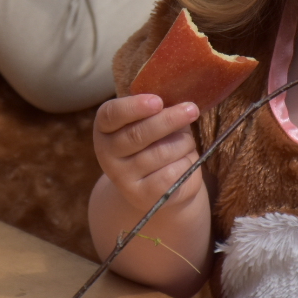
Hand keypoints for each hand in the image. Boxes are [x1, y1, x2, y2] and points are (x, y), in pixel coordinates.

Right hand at [93, 94, 201, 212]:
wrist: (157, 184)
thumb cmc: (157, 141)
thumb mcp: (153, 120)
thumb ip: (160, 110)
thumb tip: (181, 102)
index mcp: (105, 127)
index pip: (111, 114)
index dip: (134, 107)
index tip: (158, 101)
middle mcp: (106, 152)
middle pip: (138, 134)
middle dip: (169, 120)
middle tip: (192, 109)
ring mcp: (121, 176)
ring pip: (159, 153)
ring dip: (183, 143)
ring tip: (188, 142)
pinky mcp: (140, 195)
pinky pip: (169, 175)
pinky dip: (185, 164)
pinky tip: (186, 161)